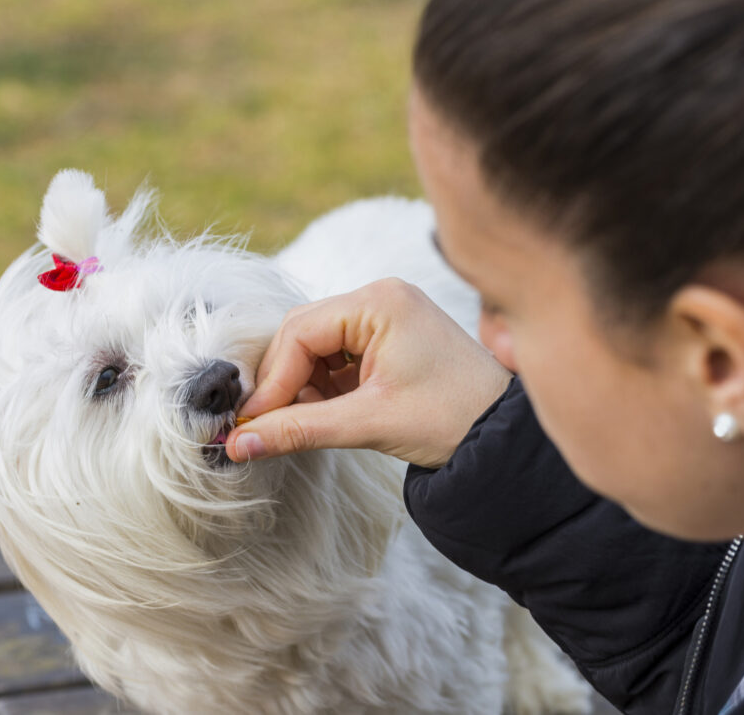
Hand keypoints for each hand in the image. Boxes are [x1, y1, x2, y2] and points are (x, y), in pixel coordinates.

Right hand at [226, 278, 510, 466]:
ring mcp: (384, 318)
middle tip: (264, 427)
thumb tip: (237, 445)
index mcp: (379, 301)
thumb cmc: (454, 419)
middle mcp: (379, 299)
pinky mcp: (387, 342)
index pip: (299, 331)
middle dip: (283, 383)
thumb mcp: (369, 423)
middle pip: (302, 335)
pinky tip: (322, 416)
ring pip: (315, 349)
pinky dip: (321, 389)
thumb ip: (299, 431)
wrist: (506, 437)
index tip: (251, 423)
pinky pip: (336, 359)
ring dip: (301, 388)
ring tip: (299, 426)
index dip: (271, 380)